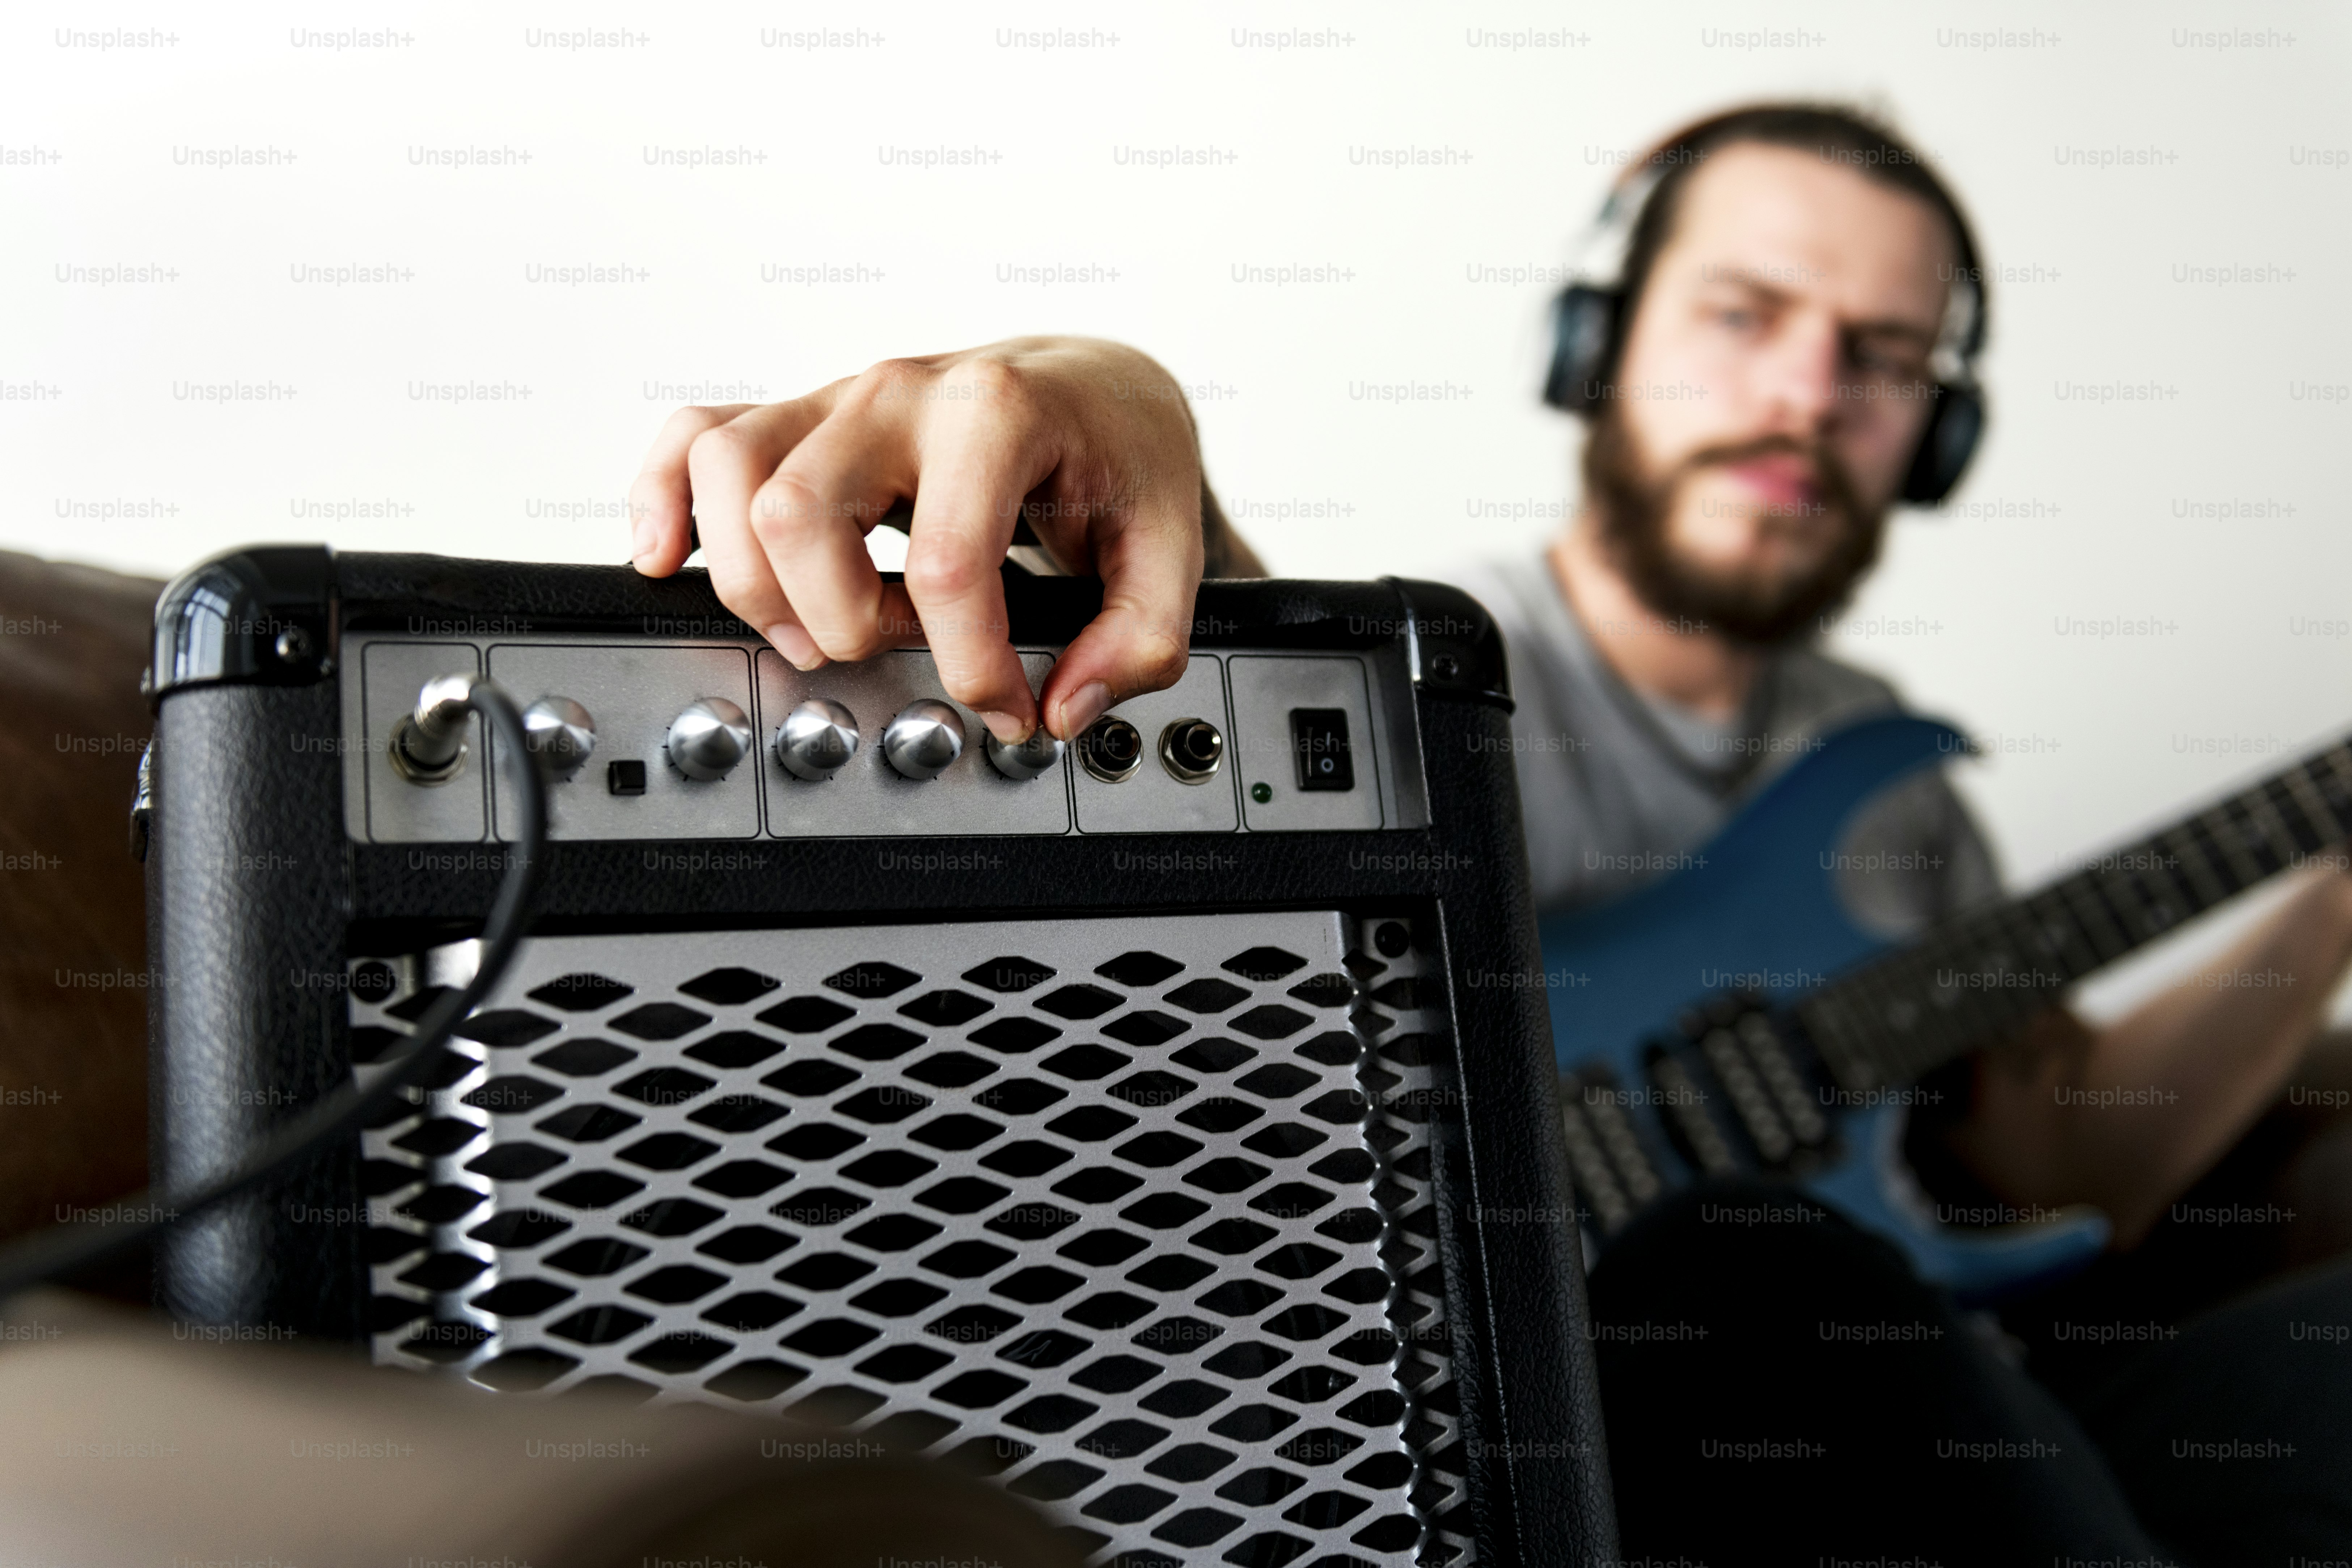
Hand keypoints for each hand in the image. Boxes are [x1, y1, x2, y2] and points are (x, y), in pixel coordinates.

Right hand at [629, 337, 1205, 743]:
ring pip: (730, 476)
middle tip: (899, 648)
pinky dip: (665, 499)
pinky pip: (696, 439)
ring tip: (822, 624)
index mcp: (997, 411)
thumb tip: (1066, 703)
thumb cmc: (1118, 455)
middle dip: (839, 619)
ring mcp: (840, 400)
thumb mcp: (1169, 548)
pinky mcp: (802, 419)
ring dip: (759, 580)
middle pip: (798, 513)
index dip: (972, 665)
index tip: (1009, 705)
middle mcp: (902, 392)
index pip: (947, 565)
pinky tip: (670, 559)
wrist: (1097, 388)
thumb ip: (1140, 640)